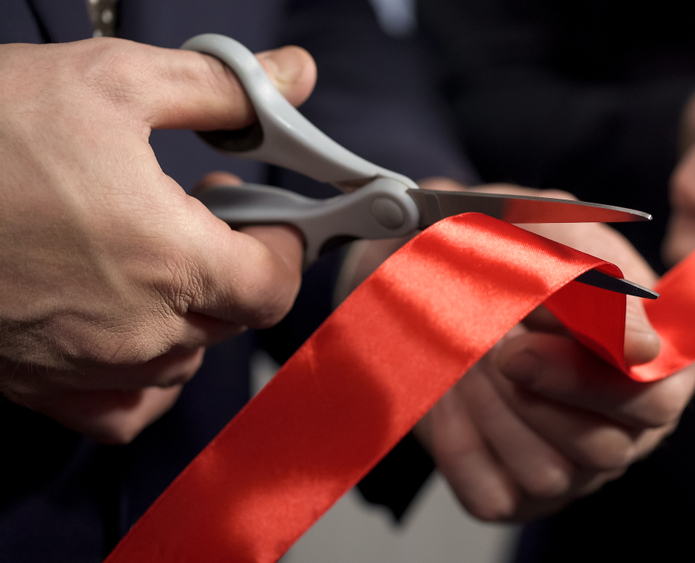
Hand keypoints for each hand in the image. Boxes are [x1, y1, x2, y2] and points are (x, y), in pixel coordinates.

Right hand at [0, 39, 313, 442]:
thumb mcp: (112, 81)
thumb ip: (222, 89)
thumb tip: (295, 76)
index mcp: (171, 261)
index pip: (275, 286)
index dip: (283, 245)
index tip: (266, 211)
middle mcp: (137, 330)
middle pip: (231, 318)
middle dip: (234, 262)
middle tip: (200, 211)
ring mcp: (87, 367)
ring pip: (181, 360)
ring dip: (189, 312)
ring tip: (154, 254)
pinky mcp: (38, 386)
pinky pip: (121, 409)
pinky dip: (141, 379)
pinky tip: (129, 330)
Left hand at [353, 180, 694, 521]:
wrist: (420, 272)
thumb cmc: (500, 245)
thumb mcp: (542, 222)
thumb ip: (588, 266)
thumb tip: (641, 344)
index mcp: (649, 355)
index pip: (658, 388)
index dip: (600, 364)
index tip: (537, 321)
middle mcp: (619, 420)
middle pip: (611, 445)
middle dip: (549, 392)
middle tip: (504, 348)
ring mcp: (569, 462)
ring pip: (549, 472)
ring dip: (496, 408)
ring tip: (466, 355)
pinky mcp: (511, 491)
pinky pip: (490, 494)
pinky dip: (458, 442)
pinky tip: (447, 393)